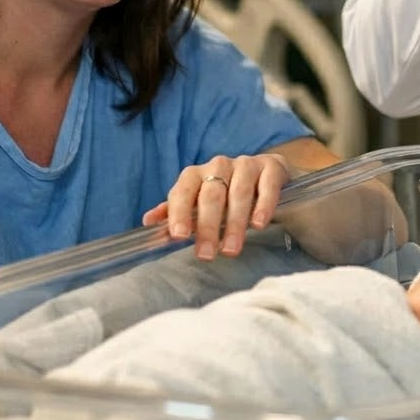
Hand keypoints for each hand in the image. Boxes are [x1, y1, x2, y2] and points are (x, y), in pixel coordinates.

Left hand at [141, 152, 293, 260]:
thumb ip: (176, 213)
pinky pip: (266, 184)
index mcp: (196, 175)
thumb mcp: (199, 204)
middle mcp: (219, 165)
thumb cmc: (225, 194)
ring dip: (234, 223)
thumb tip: (147, 221)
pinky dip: (263, 204)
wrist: (267, 175)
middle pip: (211, 195)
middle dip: (207, 226)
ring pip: (238, 192)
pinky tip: (259, 224)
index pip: (183, 191)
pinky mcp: (271, 167)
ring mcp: (246, 164)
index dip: (179, 212)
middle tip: (206, 255)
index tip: (179, 236)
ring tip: (231, 250)